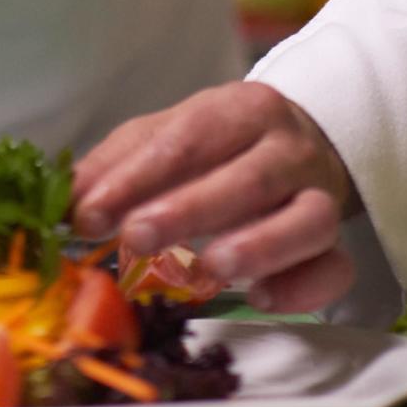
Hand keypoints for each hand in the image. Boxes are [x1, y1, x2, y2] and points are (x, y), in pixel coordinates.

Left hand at [71, 82, 355, 313]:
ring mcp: (319, 195)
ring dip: (258, 247)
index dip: (138, 175)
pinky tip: (261, 298)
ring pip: (307, 221)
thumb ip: (119, 163)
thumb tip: (70, 199)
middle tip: (134, 240)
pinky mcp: (336, 242)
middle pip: (248, 177)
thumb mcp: (166, 134)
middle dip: (189, 211)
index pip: (189, 136)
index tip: (89, 213)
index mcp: (241, 109)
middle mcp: (287, 147)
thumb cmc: (218, 143)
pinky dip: (302, 287)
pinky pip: (335, 268)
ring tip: (206, 271)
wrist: (300, 140)